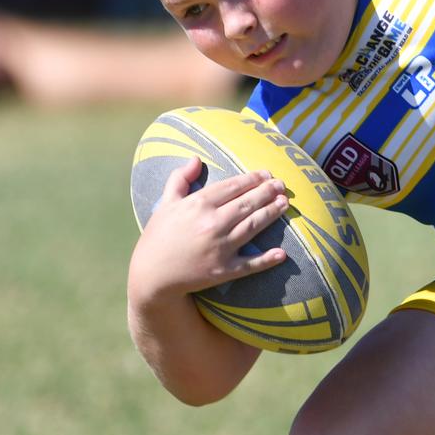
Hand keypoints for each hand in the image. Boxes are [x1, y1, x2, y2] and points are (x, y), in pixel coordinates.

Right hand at [128, 158, 288, 305]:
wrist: (150, 276)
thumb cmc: (157, 237)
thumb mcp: (165, 204)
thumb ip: (180, 180)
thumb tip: (195, 159)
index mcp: (197, 205)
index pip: (232, 187)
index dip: (251, 179)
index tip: (266, 174)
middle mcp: (211, 224)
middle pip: (247, 203)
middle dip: (267, 192)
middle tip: (282, 185)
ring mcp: (219, 248)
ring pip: (252, 226)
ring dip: (271, 214)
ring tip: (285, 204)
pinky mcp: (223, 270)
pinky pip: (249, 264)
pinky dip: (266, 260)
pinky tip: (282, 254)